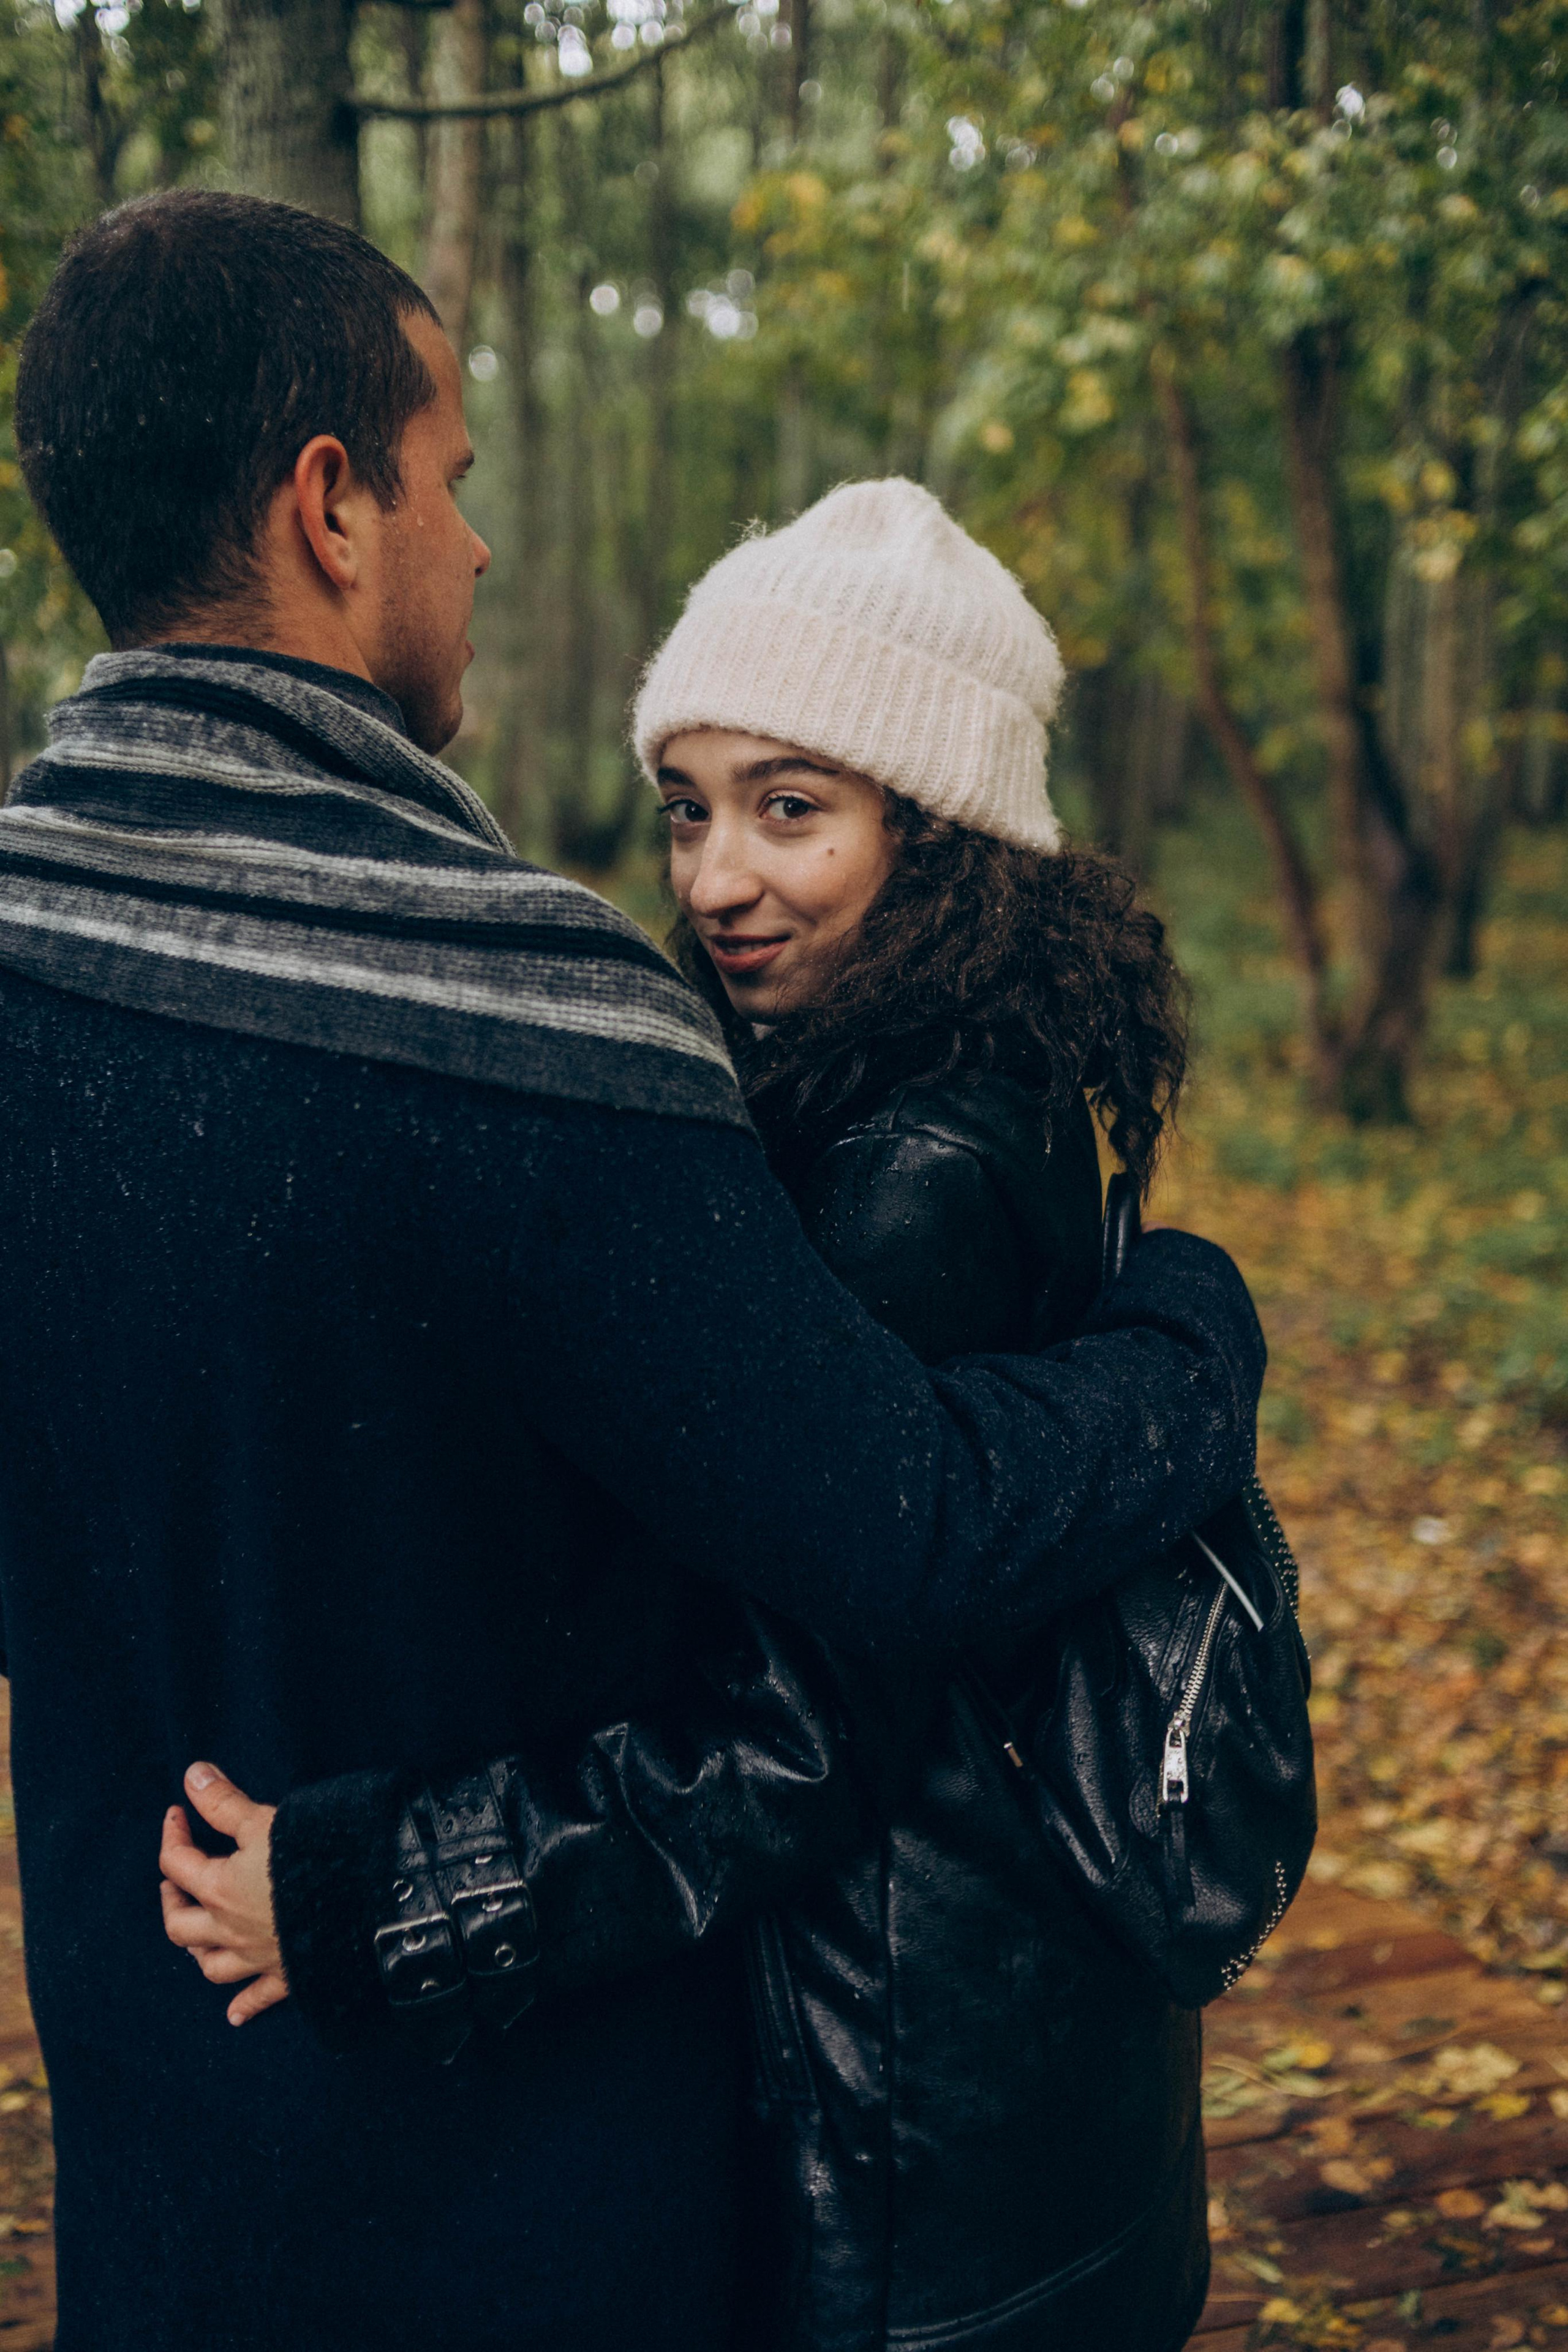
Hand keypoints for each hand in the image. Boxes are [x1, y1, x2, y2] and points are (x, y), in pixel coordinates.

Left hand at [159, 1762, 288, 2026]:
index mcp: (219, 1889)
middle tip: (174, 1880)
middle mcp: (229, 1929)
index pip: (177, 1861)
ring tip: (196, 1935)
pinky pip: (258, 1997)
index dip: (173, 1832)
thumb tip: (192, 1773)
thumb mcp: (264, 1821)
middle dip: (172, 1899)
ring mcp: (255, 1957)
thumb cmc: (311, 1858)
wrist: (362, 1903)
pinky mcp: (285, 1975)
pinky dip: (244, 2005)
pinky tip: (234, 2014)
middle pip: (180, 1924)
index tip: (177, 1811)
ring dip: (196, 1950)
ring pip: (209, 1964)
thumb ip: (224, 1802)